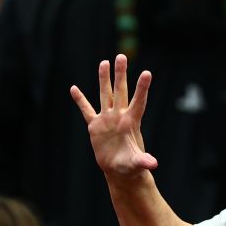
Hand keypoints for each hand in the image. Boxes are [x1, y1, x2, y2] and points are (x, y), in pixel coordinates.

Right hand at [71, 55, 159, 178]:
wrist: (119, 170)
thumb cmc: (131, 166)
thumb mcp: (137, 163)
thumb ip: (143, 161)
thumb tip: (152, 164)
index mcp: (131, 122)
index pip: (138, 101)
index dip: (142, 88)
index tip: (147, 73)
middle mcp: (119, 116)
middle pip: (120, 91)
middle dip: (120, 74)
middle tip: (121, 56)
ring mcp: (107, 119)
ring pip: (105, 94)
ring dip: (104, 79)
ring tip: (104, 62)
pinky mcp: (95, 126)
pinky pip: (86, 110)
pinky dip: (80, 100)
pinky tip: (74, 88)